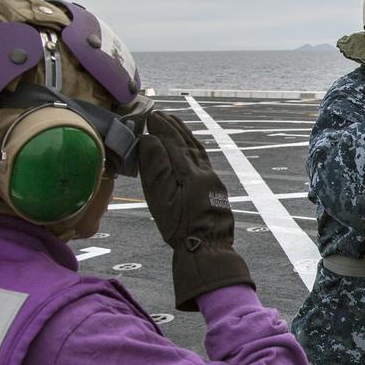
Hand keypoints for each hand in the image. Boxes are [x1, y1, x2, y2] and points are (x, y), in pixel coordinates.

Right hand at [138, 112, 252, 310]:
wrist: (209, 249)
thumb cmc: (181, 227)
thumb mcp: (162, 199)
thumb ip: (156, 168)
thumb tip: (149, 140)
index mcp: (190, 172)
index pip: (173, 143)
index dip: (162, 128)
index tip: (151, 115)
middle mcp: (204, 172)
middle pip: (188, 143)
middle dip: (174, 128)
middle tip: (162, 114)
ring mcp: (212, 180)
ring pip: (198, 151)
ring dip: (186, 136)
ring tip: (176, 125)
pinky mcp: (215, 189)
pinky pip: (204, 161)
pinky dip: (194, 150)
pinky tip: (191, 150)